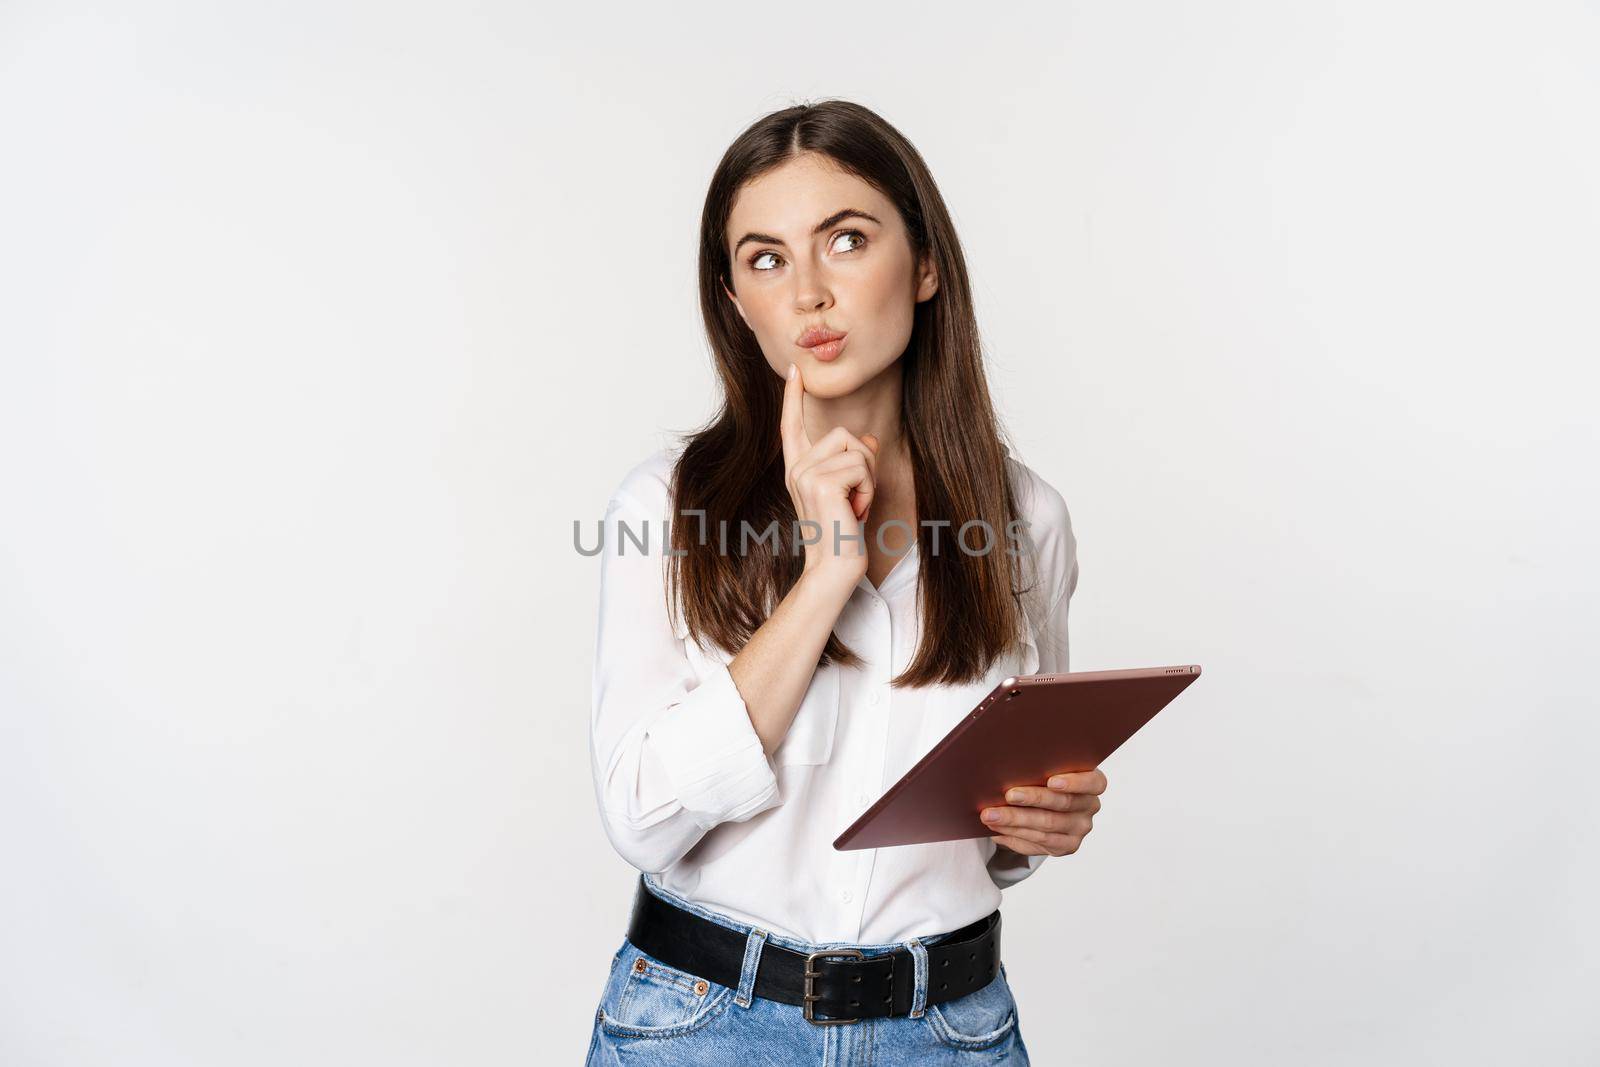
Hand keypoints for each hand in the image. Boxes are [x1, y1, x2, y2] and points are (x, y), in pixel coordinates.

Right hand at [780, 362, 879, 583]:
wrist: (834, 570)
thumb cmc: (844, 536)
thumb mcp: (852, 494)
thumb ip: (856, 464)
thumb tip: (869, 439)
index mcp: (798, 470)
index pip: (791, 426)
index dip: (792, 397)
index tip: (794, 371)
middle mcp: (797, 469)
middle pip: (844, 435)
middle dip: (865, 464)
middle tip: (857, 499)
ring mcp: (805, 475)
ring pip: (856, 450)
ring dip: (868, 479)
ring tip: (855, 507)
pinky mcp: (820, 483)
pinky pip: (861, 467)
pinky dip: (868, 490)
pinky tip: (855, 512)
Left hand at [980, 769, 1105, 857]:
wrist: (1046, 805)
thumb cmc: (1043, 778)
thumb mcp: (1047, 768)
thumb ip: (1039, 766)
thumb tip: (1007, 764)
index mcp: (1093, 783)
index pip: (1093, 782)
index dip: (1073, 782)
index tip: (1051, 781)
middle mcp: (1090, 807)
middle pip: (1062, 804)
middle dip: (1032, 799)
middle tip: (1008, 795)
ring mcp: (1079, 829)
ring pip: (1046, 826)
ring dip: (1015, 820)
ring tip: (991, 815)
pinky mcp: (1066, 846)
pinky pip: (1038, 842)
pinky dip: (1014, 836)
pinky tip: (996, 829)